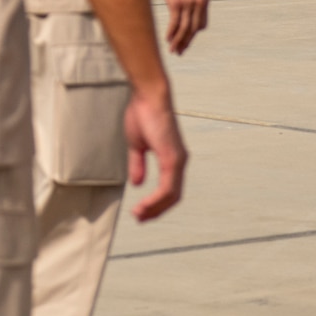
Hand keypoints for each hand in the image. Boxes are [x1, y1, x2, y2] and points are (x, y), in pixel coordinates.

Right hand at [124, 86, 186, 220]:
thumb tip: (138, 183)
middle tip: (140, 219)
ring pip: (172, 195)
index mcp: (171, 159)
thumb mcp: (136, 144)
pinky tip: (144, 204)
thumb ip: (138, 164)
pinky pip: (168, 186)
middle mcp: (179, 162)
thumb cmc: (142, 114)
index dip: (156, 203)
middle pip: (173, 197)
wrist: (148, 96)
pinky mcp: (173, 158)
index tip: (140, 211)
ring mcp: (178, 161)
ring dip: (155, 208)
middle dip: (156, 211)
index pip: (169, 189)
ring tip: (139, 215)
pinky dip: (156, 199)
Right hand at [158, 0, 208, 54]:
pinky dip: (171, 32)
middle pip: (193, 29)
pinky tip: (167, 39)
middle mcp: (198, 4)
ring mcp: (188, 5)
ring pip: (184, 29)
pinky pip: (175, 22)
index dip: (193, 34)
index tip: (185, 40)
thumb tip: (187, 12)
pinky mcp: (176, 4)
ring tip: (173, 50)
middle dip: (186, 42)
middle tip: (180, 51)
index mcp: (204, 1)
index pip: (201, 25)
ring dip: (179, 41)